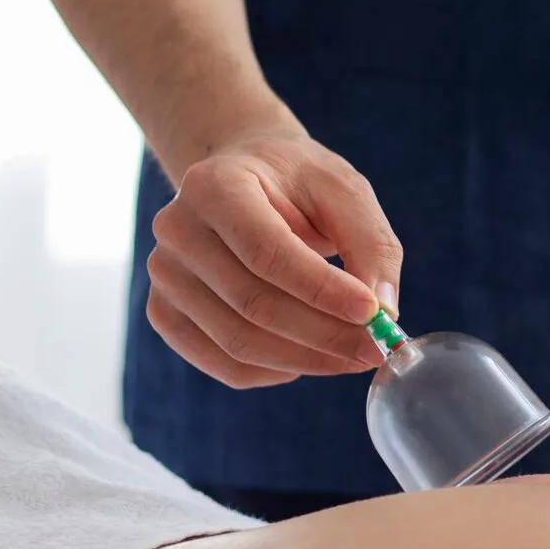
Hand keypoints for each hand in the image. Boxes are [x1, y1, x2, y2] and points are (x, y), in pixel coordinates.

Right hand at [147, 130, 403, 387]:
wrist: (245, 176)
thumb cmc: (298, 183)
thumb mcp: (344, 191)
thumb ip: (371, 245)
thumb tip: (385, 310)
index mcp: (215, 186)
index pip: (267, 253)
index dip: (322, 290)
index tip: (374, 313)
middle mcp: (177, 230)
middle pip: (253, 304)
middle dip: (324, 335)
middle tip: (375, 349)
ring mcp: (165, 275)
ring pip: (239, 342)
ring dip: (307, 360)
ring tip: (354, 356)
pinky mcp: (166, 312)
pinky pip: (224, 363)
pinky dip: (275, 372)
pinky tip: (312, 357)